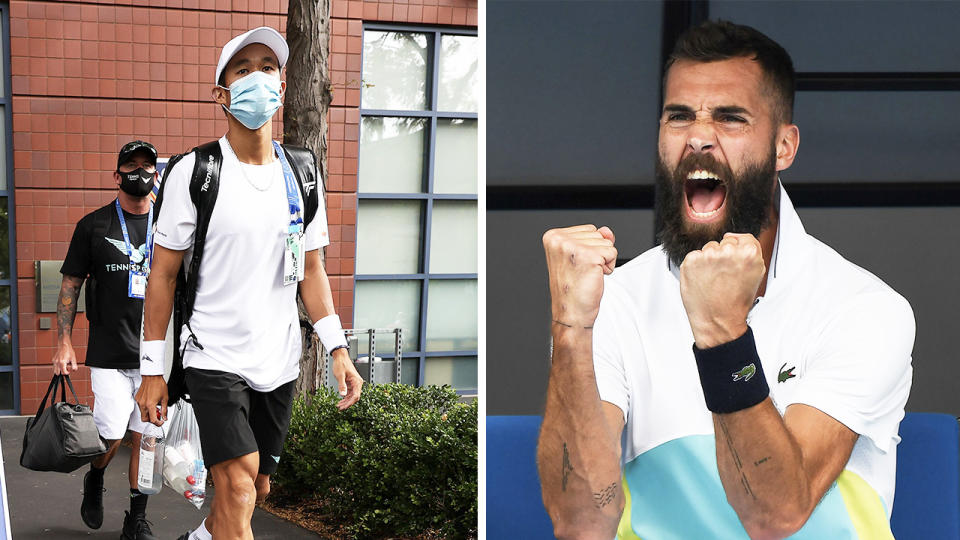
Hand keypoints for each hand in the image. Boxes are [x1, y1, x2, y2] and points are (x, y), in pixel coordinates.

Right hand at [52, 343, 77, 374]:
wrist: (64, 345)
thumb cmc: (69, 351)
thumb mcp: (73, 358)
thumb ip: (74, 365)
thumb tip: (74, 370)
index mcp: (62, 362)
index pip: (63, 372)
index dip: (67, 373)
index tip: (69, 371)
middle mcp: (57, 362)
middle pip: (58, 373)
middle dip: (62, 372)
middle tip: (67, 368)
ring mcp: (54, 361)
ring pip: (55, 370)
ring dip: (59, 370)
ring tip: (65, 366)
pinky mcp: (53, 360)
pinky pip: (54, 366)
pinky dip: (58, 367)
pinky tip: (62, 363)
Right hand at [135, 375, 167, 425]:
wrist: (152, 377)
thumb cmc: (158, 385)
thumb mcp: (165, 398)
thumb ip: (164, 410)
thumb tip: (164, 417)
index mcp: (150, 405)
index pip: (153, 420)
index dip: (158, 423)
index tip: (161, 422)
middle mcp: (143, 404)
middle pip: (145, 419)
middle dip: (151, 420)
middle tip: (157, 416)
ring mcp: (139, 401)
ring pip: (142, 413)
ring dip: (148, 413)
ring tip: (155, 407)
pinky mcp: (137, 399)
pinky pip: (140, 407)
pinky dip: (145, 408)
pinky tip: (150, 403)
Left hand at [332, 348, 362, 409]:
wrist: (340, 357)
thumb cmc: (341, 364)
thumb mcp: (340, 375)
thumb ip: (342, 386)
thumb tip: (343, 395)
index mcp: (357, 381)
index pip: (356, 396)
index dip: (350, 403)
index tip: (344, 407)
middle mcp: (357, 383)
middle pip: (354, 397)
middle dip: (347, 403)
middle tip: (340, 408)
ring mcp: (354, 384)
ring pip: (352, 396)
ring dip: (346, 401)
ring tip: (339, 406)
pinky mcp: (350, 384)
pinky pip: (349, 393)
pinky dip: (345, 398)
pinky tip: (340, 401)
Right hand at [542, 225, 617, 327]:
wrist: (570, 313)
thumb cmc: (572, 289)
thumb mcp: (580, 257)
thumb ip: (593, 239)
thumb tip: (606, 230)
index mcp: (552, 236)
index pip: (588, 229)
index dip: (589, 248)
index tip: (576, 265)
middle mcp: (560, 239)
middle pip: (598, 234)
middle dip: (597, 254)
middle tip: (581, 272)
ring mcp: (574, 246)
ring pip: (606, 242)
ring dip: (602, 261)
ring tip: (586, 274)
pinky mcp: (589, 256)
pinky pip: (612, 253)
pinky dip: (608, 268)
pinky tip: (593, 277)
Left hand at [679, 233, 764, 347]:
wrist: (717, 320)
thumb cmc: (736, 302)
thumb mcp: (756, 274)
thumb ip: (750, 252)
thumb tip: (737, 237)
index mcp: (749, 253)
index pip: (741, 238)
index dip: (737, 251)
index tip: (734, 264)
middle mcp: (728, 251)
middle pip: (724, 242)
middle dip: (723, 256)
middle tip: (724, 276)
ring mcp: (708, 255)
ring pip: (709, 248)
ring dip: (709, 261)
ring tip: (714, 280)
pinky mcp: (691, 261)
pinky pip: (695, 256)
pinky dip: (696, 267)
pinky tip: (703, 280)